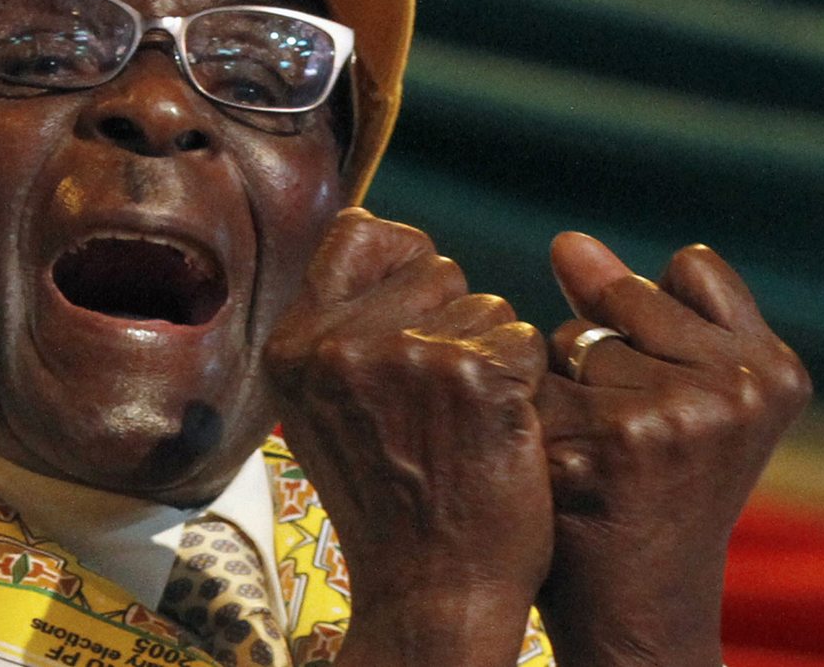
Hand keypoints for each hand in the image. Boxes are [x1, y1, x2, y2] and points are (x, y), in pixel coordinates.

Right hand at [265, 209, 552, 666]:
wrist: (429, 591)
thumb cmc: (389, 503)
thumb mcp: (325, 409)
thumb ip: (341, 330)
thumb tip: (381, 240)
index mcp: (296, 346)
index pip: (358, 232)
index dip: (403, 261)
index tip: (419, 307)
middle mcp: (340, 343)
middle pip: (434, 266)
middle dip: (454, 319)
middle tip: (440, 399)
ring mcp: (408, 355)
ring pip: (486, 304)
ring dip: (492, 355)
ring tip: (465, 424)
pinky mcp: (475, 375)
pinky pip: (524, 341)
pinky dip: (527, 384)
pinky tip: (499, 435)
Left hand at [536, 233, 811, 666]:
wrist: (638, 611)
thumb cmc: (647, 493)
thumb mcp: (678, 395)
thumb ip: (635, 310)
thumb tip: (567, 240)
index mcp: (774, 368)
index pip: (687, 267)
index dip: (648, 321)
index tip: (656, 391)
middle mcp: (742, 385)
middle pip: (617, 303)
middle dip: (597, 358)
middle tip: (623, 441)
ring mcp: (682, 412)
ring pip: (564, 342)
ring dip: (556, 391)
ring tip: (590, 460)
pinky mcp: (616, 442)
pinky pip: (530, 385)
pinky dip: (524, 423)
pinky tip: (554, 475)